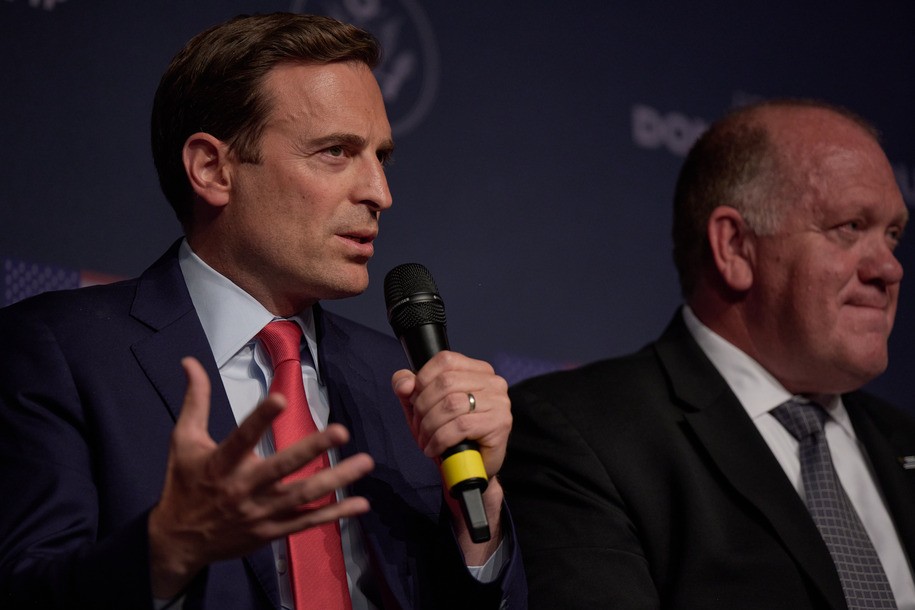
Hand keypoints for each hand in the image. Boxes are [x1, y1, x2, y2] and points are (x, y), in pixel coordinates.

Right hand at [148, 357, 373, 597]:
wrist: (178, 541)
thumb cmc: (184, 484)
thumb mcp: (184, 440)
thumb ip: (195, 400)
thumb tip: (190, 361)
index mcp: (221, 463)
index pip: (242, 437)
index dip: (261, 418)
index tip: (281, 398)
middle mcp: (243, 489)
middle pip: (282, 467)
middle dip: (312, 449)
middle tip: (341, 430)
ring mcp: (260, 512)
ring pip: (303, 495)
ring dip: (337, 480)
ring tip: (365, 462)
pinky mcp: (272, 531)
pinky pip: (307, 521)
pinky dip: (335, 513)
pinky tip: (360, 504)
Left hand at [391, 351, 510, 561]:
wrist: (468, 469)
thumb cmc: (448, 435)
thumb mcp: (421, 407)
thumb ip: (408, 389)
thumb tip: (405, 383)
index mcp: (477, 370)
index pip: (445, 360)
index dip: (422, 379)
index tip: (415, 400)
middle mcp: (493, 382)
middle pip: (446, 383)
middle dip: (423, 407)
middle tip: (419, 426)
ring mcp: (500, 403)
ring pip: (452, 405)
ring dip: (430, 426)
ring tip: (425, 440)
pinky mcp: (500, 424)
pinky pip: (460, 426)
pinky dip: (440, 439)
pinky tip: (434, 448)